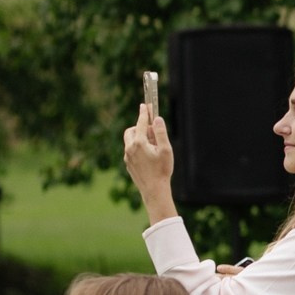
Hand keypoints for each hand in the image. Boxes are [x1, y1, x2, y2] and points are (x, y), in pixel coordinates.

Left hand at [122, 104, 178, 222]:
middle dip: (140, 127)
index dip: (144, 113)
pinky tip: (149, 157)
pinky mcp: (128, 164)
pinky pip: (131, 150)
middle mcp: (130, 148)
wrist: (154, 190)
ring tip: (152, 147)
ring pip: (130, 141)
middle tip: (152, 133)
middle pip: (131, 131)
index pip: (141, 123)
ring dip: (139, 138)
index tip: (145, 105)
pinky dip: (138, 148)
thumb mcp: (166, 150)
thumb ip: (161, 133)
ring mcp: (127, 156)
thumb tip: (157, 119)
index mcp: (139, 143)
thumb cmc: (162, 170)